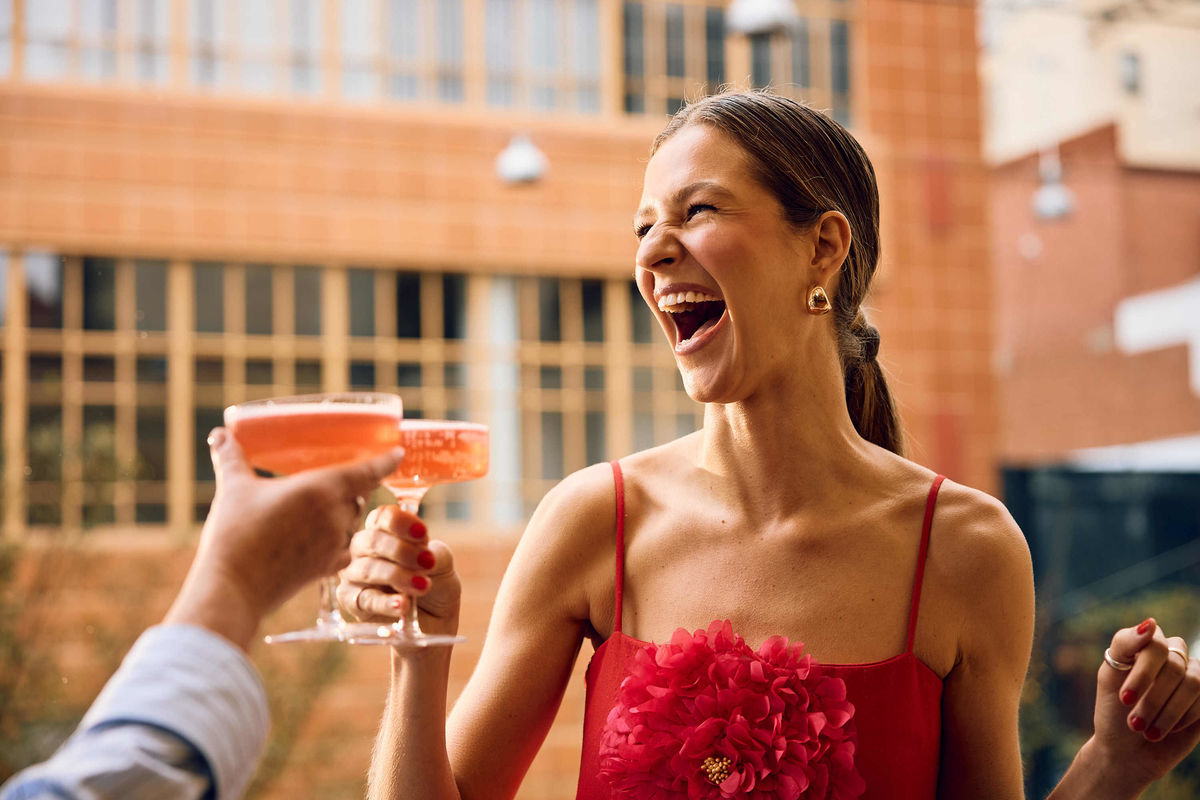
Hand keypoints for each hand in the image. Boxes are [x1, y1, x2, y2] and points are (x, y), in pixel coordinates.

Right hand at [164, 428, 405, 649]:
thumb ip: (231, 459)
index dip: (384, 462)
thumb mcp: (233, 489)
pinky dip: (341, 543)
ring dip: (346, 515)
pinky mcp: (327, 568)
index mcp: (321, 488)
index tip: (398, 453)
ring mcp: (334, 544)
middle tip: (348, 480)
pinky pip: (346, 550)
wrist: (233, 587)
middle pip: (359, 496)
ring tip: (329, 510)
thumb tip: (218, 433)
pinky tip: (327, 541)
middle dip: (356, 488)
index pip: (366, 471)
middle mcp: (335, 515)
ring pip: (353, 523)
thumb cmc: (235, 533)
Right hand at [336, 505, 461, 637]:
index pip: (382, 517)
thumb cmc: (435, 585)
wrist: (436, 621)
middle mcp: (364, 550)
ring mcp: (355, 575)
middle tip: (426, 563)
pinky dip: (385, 602)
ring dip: (397, 576)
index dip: (400, 522)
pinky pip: (363, 599)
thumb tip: (422, 553)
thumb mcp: (442, 564)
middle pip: (371, 540)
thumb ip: (433, 553)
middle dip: (401, 550)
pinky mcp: (352, 603)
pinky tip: (402, 604)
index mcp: (384, 532)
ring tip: (422, 586)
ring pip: (366, 569)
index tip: (423, 534)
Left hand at [1092, 619, 1199, 790]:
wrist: (1127, 751)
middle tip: (1134, 723)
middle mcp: (1171, 656)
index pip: (1155, 643)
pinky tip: (1166, 729)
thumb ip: (1125, 644)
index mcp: (1145, 645)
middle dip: (1152, 699)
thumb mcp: (1109, 677)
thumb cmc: (1113, 712)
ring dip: (1167, 711)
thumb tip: (1151, 622)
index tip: (1125, 698)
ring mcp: (1191, 676)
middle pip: (1174, 666)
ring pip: (1193, 682)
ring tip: (1146, 730)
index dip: (1143, 672)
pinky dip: (1182, 717)